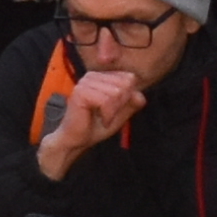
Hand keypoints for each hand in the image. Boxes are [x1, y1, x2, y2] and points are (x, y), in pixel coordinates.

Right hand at [36, 62, 146, 178]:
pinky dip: (107, 115)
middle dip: (120, 105)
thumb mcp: (120, 114)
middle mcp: (93, 76)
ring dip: (113, 112)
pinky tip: (99, 119)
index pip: (129, 78)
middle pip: (125, 85)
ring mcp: (85, 82)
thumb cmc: (95, 126)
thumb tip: (140, 96)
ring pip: (116, 93)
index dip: (127, 98)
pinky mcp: (81, 92)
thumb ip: (132, 103)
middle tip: (107, 115)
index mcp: (102, 77)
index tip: (114, 110)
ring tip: (102, 118)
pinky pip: (106, 101)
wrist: (76, 140)